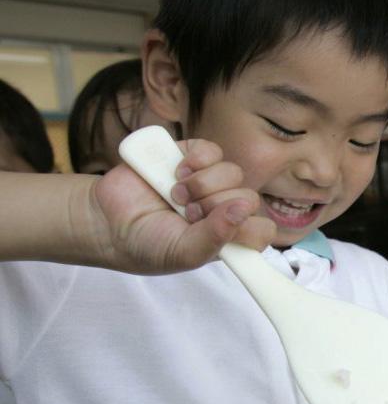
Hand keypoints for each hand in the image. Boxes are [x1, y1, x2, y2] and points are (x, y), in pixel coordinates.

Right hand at [87, 139, 274, 273]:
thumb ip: (216, 237)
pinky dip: (196, 159)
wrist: (107, 220)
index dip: (245, 228)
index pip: (263, 230)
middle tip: (187, 214)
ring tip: (176, 195)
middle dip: (215, 207)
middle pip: (248, 198)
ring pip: (232, 172)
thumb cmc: (148, 244)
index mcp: (229, 235)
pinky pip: (212, 150)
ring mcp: (210, 181)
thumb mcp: (183, 253)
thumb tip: (243, 209)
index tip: (218, 231)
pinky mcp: (192, 157)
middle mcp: (224, 208)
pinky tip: (177, 171)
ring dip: (202, 184)